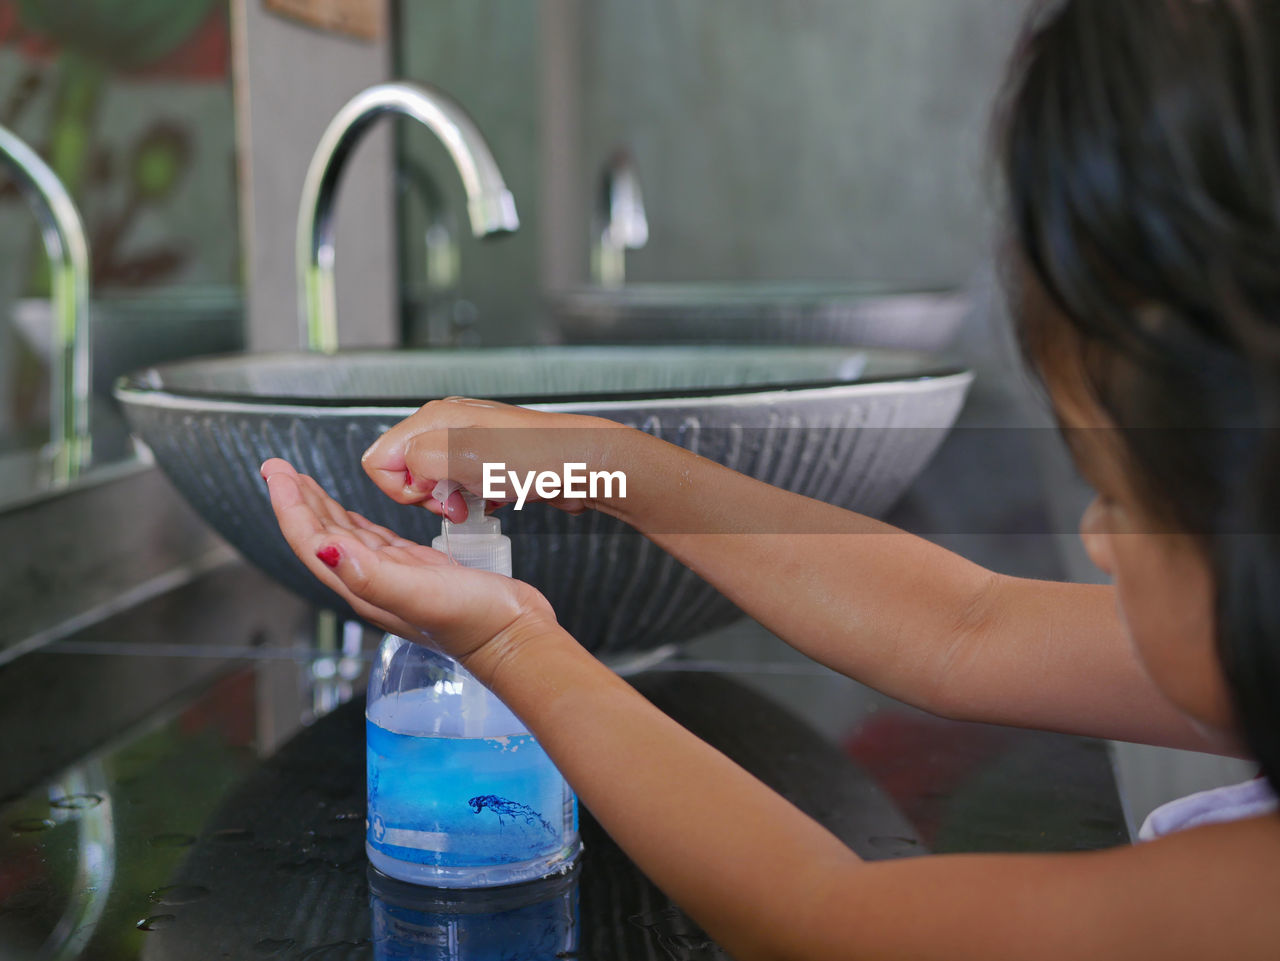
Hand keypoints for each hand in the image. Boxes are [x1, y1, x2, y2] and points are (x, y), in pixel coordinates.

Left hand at [261, 458, 557, 664]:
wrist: (513, 638)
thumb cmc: (473, 622)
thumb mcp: (419, 593)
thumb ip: (370, 574)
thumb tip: (325, 549)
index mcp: (363, 587)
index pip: (313, 542)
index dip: (291, 506)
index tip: (277, 473)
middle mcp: (372, 583)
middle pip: (322, 536)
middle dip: (298, 500)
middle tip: (280, 468)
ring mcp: (395, 578)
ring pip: (346, 537)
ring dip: (322, 508)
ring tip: (303, 483)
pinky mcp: (418, 571)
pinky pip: (376, 542)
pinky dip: (358, 522)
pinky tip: (352, 515)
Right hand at [360, 396, 627, 521]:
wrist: (585, 465)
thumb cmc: (537, 456)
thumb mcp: (464, 455)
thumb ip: (417, 458)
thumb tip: (401, 467)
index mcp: (435, 419)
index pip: (381, 457)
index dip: (400, 486)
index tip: (431, 496)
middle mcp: (449, 428)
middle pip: (405, 471)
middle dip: (425, 497)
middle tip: (456, 503)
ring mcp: (469, 446)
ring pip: (433, 483)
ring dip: (449, 503)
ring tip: (477, 504)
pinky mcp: (488, 465)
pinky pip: (461, 490)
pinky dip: (471, 503)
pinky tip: (492, 502)